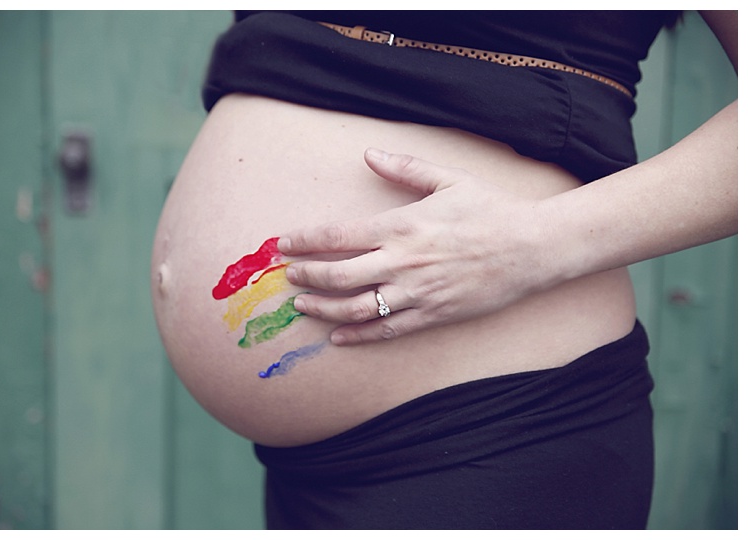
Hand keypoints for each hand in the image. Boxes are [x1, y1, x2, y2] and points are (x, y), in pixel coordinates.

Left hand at [278, 148, 559, 344]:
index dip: (305, 241)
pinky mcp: (432, 315)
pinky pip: (387, 330)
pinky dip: (358, 336)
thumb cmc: (490, 210)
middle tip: (291, 275)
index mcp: (401, 226)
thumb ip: (405, 168)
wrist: (532, 248)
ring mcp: (416, 292)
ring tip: (304, 306)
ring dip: (323, 309)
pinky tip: (338, 337)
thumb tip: (369, 153)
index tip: (285, 243)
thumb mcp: (448, 180)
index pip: (337, 236)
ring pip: (356, 308)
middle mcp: (402, 262)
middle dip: (307, 276)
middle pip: (338, 275)